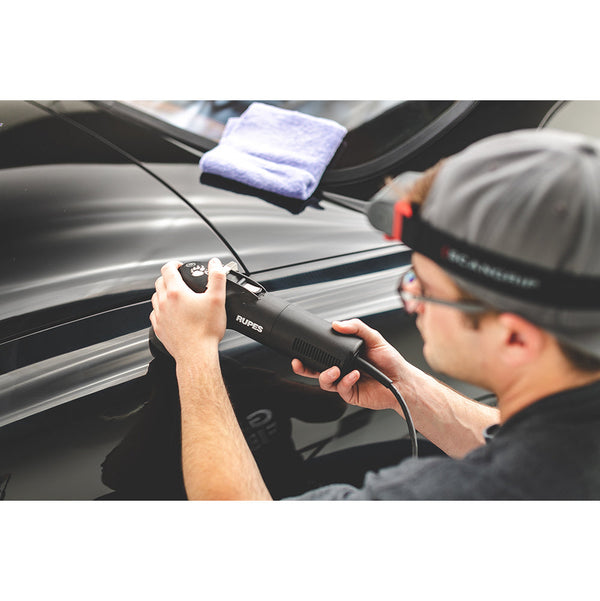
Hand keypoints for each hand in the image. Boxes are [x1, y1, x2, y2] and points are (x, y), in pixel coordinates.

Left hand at [150, 258, 226, 361]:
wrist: (197, 354)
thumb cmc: (205, 330)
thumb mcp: (218, 299)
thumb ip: (217, 277)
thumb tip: (216, 264)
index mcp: (176, 292)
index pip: (168, 269)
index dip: (174, 264)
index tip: (180, 266)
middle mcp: (164, 303)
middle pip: (160, 282)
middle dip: (169, 277)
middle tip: (180, 279)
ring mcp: (160, 316)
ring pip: (155, 297)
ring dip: (163, 292)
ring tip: (175, 295)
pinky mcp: (159, 328)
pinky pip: (155, 314)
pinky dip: (161, 309)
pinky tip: (170, 313)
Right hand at [291, 319, 407, 410]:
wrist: (403, 381)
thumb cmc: (390, 361)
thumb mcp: (374, 337)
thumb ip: (356, 327)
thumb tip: (338, 324)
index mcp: (345, 354)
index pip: (323, 352)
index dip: (311, 350)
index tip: (303, 345)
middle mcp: (342, 368)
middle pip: (316, 369)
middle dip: (304, 367)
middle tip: (300, 363)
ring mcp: (345, 382)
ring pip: (324, 381)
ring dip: (326, 375)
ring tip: (336, 369)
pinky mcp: (350, 394)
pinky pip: (340, 388)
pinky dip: (345, 381)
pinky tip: (354, 375)